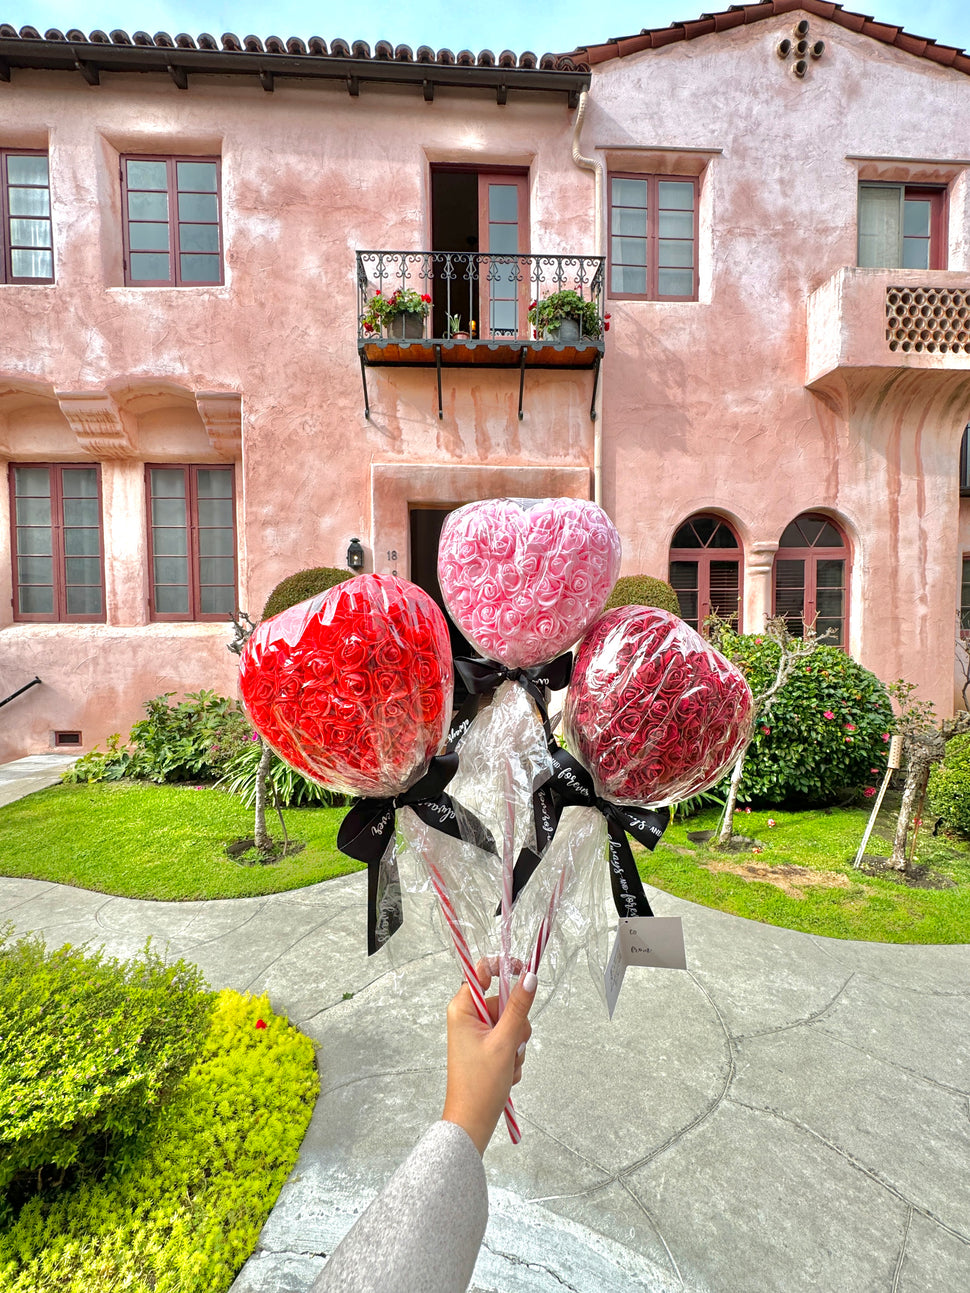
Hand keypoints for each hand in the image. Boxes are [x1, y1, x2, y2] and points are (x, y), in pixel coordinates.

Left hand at [441, 958, 536, 1155]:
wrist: (473, 1122)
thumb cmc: (480, 1085)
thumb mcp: (504, 1042)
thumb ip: (519, 1007)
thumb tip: (530, 977)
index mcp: (462, 1008)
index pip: (482, 971)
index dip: (503, 966)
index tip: (524, 970)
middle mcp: (467, 1017)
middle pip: (503, 1002)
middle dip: (516, 1025)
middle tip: (511, 1046)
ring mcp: (476, 1033)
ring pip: (510, 1024)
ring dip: (516, 1045)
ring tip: (507, 1064)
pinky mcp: (484, 1048)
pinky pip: (508, 1041)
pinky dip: (512, 1056)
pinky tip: (507, 1072)